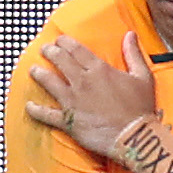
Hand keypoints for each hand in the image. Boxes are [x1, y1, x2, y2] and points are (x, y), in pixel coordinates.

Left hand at [26, 30, 159, 159]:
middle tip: (45, 49)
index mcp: (99, 69)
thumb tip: (130, 34)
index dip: (64, 42)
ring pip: (49, 82)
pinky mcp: (68, 120)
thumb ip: (133, 54)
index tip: (59, 40)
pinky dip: (35, 110)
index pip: (76, 49)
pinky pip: (46, 114)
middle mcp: (82, 82)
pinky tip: (29, 106)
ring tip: (33, 70)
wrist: (135, 138)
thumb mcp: (143, 77)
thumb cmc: (141, 108)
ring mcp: (73, 101)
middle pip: (60, 60)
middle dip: (50, 52)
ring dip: (39, 73)